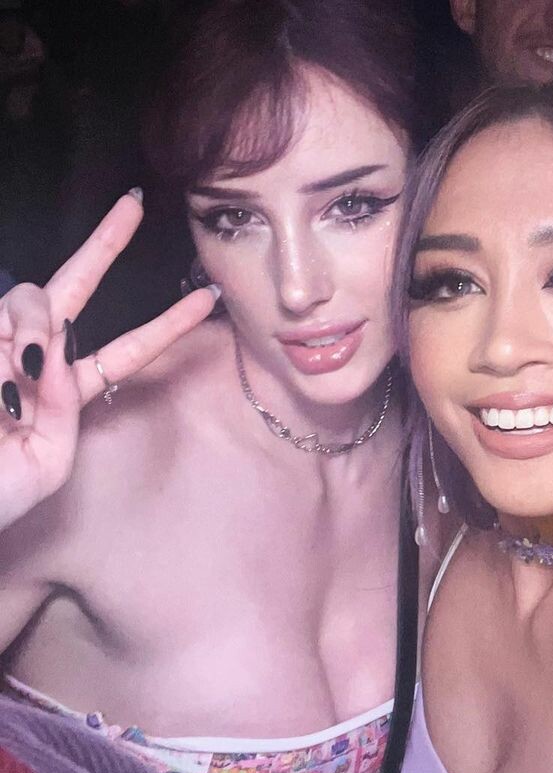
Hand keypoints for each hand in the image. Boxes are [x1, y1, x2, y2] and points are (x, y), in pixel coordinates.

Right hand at [0, 191, 217, 531]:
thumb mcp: (48, 462)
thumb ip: (65, 411)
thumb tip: (55, 354)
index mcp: (68, 393)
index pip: (126, 349)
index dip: (166, 324)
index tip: (206, 297)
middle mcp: (36, 360)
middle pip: (74, 289)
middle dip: (105, 245)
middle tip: (134, 203)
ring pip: (33, 300)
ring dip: (36, 328)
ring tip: (20, 379)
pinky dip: (8, 342)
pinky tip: (2, 385)